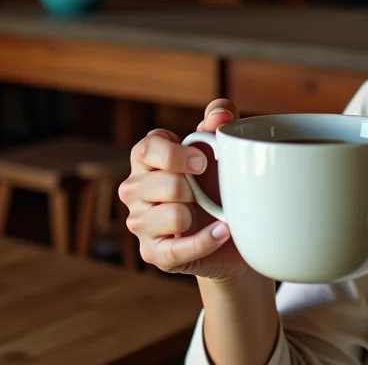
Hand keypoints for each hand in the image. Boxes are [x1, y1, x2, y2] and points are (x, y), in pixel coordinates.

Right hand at [118, 99, 250, 282]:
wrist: (232, 231)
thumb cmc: (218, 182)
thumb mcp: (221, 147)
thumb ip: (220, 121)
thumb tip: (220, 115)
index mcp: (147, 157)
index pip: (147, 149)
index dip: (176, 155)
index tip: (203, 162)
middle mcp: (135, 188)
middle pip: (161, 184)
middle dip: (192, 188)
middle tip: (205, 193)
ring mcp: (139, 222)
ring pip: (172, 216)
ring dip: (199, 215)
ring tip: (209, 214)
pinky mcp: (151, 253)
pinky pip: (177, 250)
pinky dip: (205, 241)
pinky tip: (221, 232)